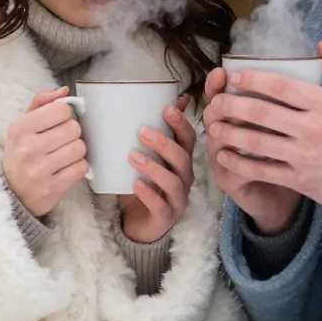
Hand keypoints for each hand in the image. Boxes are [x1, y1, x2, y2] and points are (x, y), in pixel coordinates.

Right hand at [3, 86, 87, 218]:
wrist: (10, 192)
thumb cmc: (20, 154)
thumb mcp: (22, 126)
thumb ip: (41, 104)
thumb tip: (64, 91)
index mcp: (20, 128)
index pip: (61, 110)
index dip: (64, 116)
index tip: (57, 124)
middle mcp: (28, 148)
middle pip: (74, 129)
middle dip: (71, 135)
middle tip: (60, 143)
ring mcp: (39, 170)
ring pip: (80, 148)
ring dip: (75, 152)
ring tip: (62, 157)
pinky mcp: (52, 188)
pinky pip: (81, 168)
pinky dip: (77, 168)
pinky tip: (65, 170)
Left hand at [119, 96, 196, 243]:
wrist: (138, 222)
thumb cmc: (145, 183)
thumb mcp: (149, 155)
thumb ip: (156, 130)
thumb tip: (169, 98)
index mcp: (181, 160)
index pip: (188, 139)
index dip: (181, 124)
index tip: (167, 109)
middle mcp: (184, 178)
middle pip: (182, 159)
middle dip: (164, 143)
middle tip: (142, 131)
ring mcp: (177, 199)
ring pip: (173, 183)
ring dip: (154, 167)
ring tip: (133, 156)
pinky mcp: (166, 218)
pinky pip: (161, 207)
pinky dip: (149, 195)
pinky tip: (136, 184)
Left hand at [205, 42, 321, 212]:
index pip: (281, 86)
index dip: (253, 78)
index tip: (234, 76)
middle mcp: (311, 128)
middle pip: (261, 111)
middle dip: (232, 104)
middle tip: (216, 101)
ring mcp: (302, 155)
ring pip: (256, 141)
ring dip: (229, 133)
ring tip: (213, 127)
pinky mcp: (298, 179)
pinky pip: (261, 169)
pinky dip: (239, 163)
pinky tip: (224, 156)